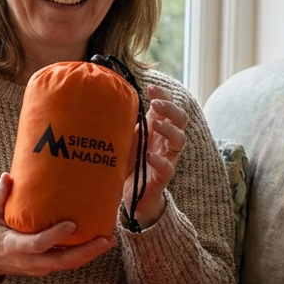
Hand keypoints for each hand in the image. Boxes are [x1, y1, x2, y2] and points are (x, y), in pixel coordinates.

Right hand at [0, 174, 115, 280]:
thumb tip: (8, 176)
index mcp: (14, 246)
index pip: (37, 244)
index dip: (55, 236)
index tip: (72, 224)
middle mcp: (29, 261)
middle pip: (62, 261)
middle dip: (86, 252)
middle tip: (106, 239)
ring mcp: (39, 267)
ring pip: (68, 265)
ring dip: (90, 255)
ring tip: (108, 240)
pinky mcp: (46, 267)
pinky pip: (67, 263)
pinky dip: (83, 255)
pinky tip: (98, 242)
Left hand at [122, 84, 188, 228]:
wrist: (130, 195)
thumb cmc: (127, 162)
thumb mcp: (123, 138)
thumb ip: (121, 121)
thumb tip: (102, 97)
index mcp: (157, 128)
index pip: (168, 107)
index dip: (164, 95)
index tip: (150, 88)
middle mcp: (165, 141)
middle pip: (180, 119)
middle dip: (170, 108)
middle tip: (155, 104)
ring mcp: (167, 158)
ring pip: (180, 140)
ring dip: (169, 130)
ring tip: (155, 124)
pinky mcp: (162, 177)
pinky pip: (168, 167)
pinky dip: (160, 160)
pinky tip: (148, 155)